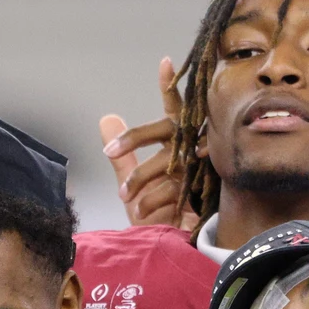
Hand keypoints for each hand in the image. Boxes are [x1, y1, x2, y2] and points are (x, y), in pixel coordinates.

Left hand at [101, 57, 197, 232]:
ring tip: (125, 199)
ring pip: (164, 163)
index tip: (164, 62)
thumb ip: (123, 152)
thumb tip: (106, 117)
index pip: (173, 108)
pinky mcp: (202, 192)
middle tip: (109, 151)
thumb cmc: (160, 209)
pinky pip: (171, 189)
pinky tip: (143, 213)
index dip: (169, 87)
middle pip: (163, 131)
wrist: (175, 246)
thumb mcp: (135, 179)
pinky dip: (151, 202)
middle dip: (134, 139)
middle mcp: (190, 149)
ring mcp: (199, 169)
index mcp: (177, 141)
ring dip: (138, 181)